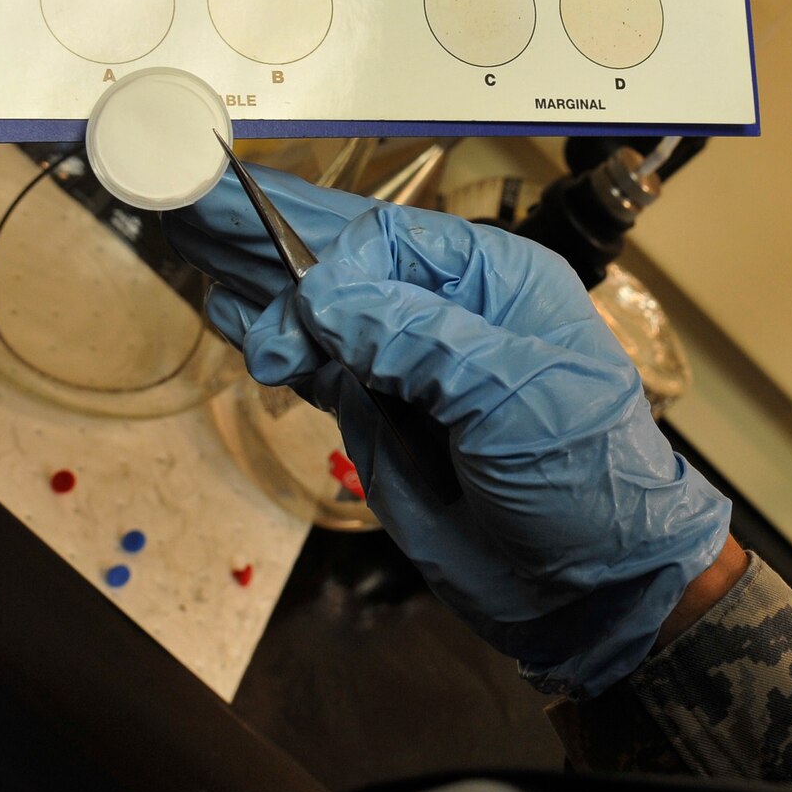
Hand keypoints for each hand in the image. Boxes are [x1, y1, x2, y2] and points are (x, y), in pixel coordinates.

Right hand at [165, 170, 731, 697]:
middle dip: (273, 236)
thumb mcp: (508, 396)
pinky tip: (239, 316)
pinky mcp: (388, 421)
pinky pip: (323, 369)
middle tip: (198, 203)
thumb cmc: (585, 479)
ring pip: (324, 314)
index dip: (329, 257)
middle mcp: (448, 314)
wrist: (592, 588)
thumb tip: (323, 295)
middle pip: (345, 263)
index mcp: (494, 281)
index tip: (296, 302)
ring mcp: (413, 369)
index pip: (389, 240)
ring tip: (199, 243)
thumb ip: (414, 338)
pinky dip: (280, 345)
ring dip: (264, 286)